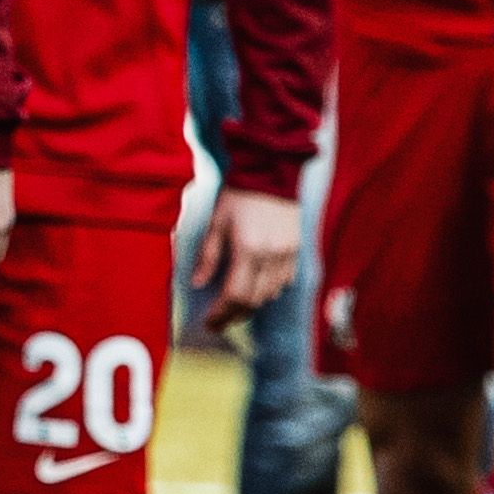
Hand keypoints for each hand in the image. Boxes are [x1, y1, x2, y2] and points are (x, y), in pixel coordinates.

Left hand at [186, 186, 301, 324]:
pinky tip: (256, 286)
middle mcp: (271, 256)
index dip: (221, 313)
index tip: (209, 321)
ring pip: (270, 294)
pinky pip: (284, 281)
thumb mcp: (216, 222)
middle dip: (234, 315)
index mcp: (248, 249)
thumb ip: (207, 256)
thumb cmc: (239, 195)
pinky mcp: (296, 250)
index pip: (235, 295)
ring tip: (234, 305)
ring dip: (251, 304)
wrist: (270, 172)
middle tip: (218, 320)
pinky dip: (269, 290)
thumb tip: (197, 283)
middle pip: (253, 301)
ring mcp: (287, 254)